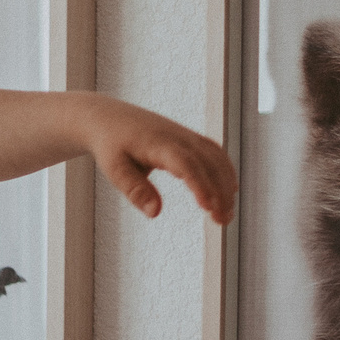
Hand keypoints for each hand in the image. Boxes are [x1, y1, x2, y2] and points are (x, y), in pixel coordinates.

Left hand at [88, 99, 235, 224]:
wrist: (109, 118)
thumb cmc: (111, 145)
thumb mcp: (115, 169)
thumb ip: (135, 190)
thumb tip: (155, 213)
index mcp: (159, 144)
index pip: (186, 164)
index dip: (200, 184)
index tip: (208, 207)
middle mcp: (179, 137)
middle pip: (208, 164)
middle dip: (219, 192)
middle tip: (222, 221)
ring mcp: (187, 136)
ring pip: (216, 159)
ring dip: (226, 185)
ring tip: (227, 214)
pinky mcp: (190, 138)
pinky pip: (215, 153)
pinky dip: (225, 172)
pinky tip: (229, 191)